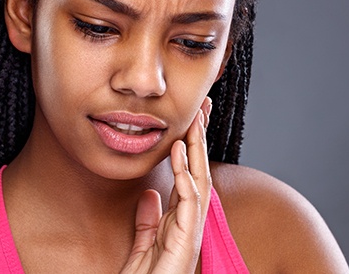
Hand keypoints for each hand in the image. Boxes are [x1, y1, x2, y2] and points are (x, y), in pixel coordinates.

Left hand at [121, 97, 212, 273]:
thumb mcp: (144, 242)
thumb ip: (149, 220)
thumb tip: (150, 194)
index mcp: (181, 219)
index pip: (189, 175)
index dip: (192, 147)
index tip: (191, 120)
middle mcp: (191, 221)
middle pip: (200, 171)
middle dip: (202, 138)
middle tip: (204, 107)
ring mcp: (192, 229)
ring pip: (200, 179)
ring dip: (198, 148)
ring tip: (194, 119)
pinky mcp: (188, 239)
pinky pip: (189, 199)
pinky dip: (185, 173)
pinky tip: (180, 151)